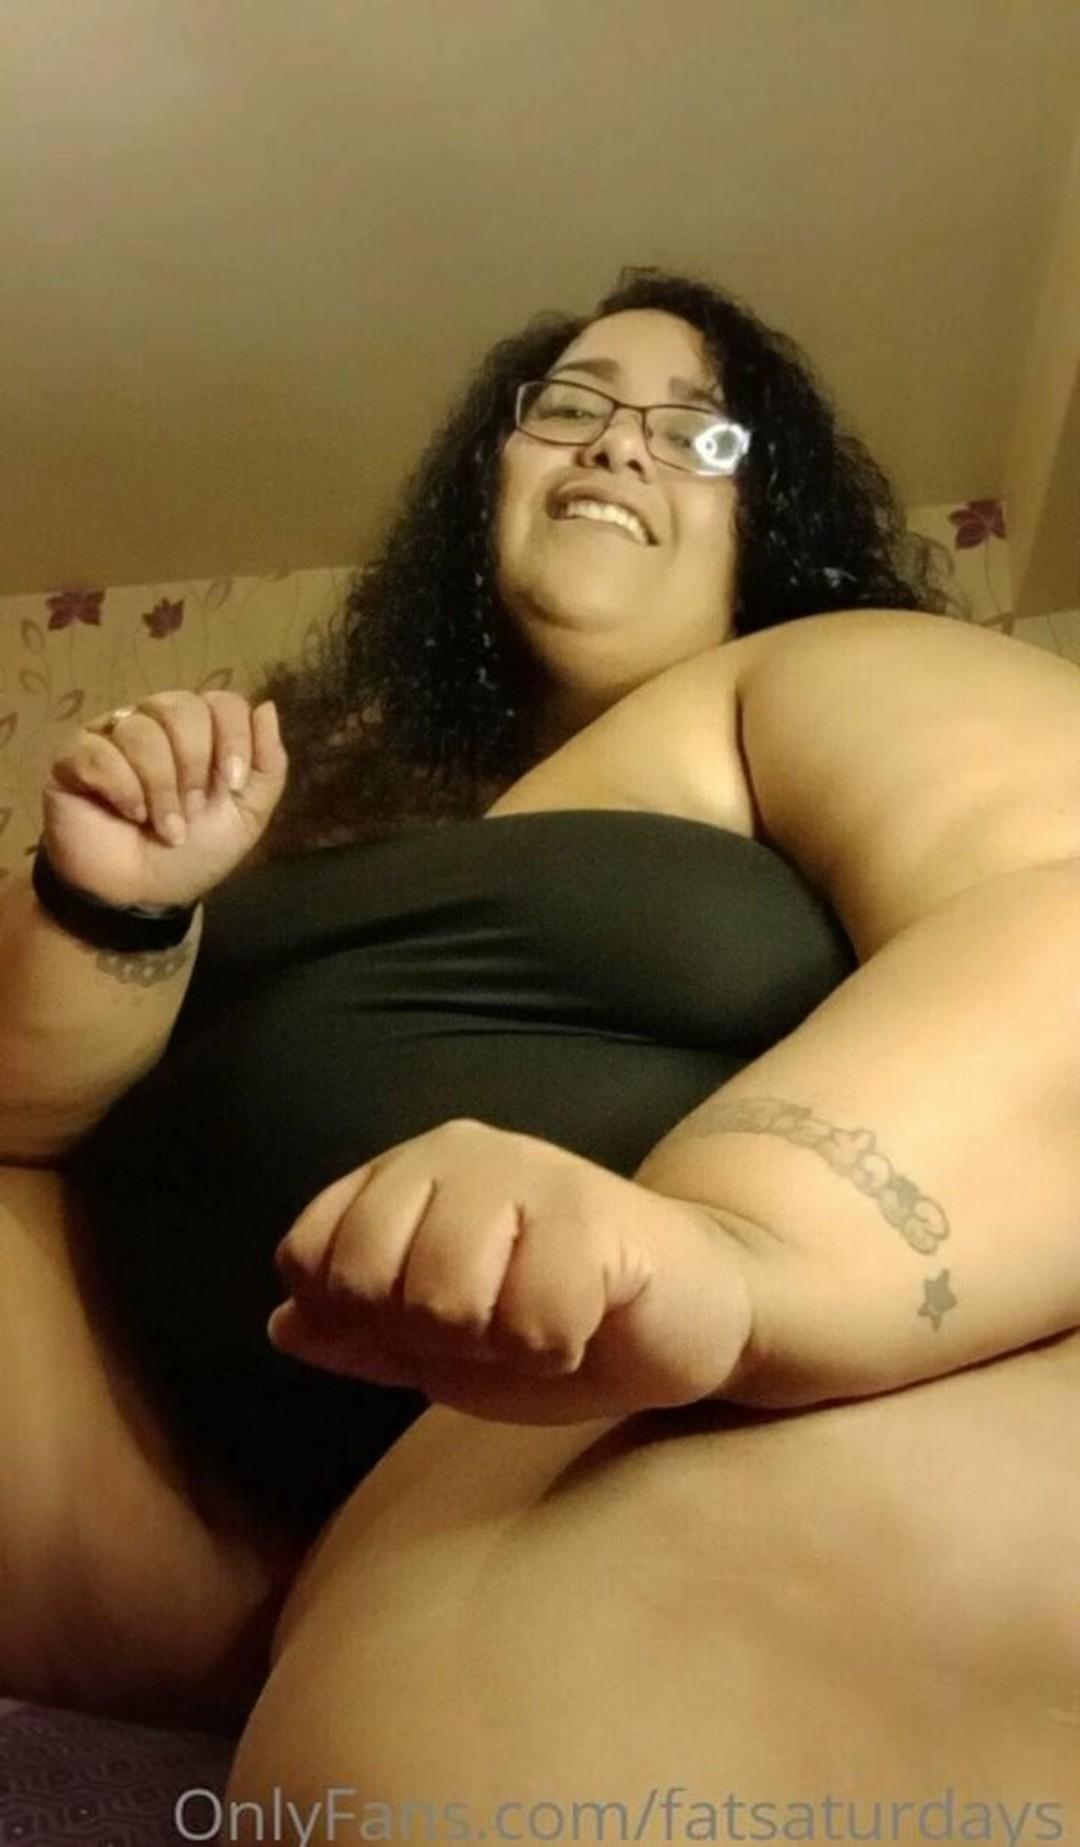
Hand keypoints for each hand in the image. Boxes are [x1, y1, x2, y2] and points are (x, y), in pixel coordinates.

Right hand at [42, 691, 287, 907]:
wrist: (144, 894)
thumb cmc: (195, 854)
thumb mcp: (247, 816)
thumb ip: (268, 764)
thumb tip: (266, 707)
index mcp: (200, 732)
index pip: (222, 702)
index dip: (233, 738)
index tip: (232, 783)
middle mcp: (155, 724)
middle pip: (180, 707)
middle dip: (193, 766)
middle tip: (192, 810)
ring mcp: (111, 737)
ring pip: (140, 731)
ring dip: (160, 788)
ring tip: (163, 826)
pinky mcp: (73, 757)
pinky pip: (98, 751)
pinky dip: (121, 788)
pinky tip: (129, 814)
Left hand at [266, 1118, 753, 1423]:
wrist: (697, 1309)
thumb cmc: (563, 1322)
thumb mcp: (442, 1345)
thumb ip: (363, 1333)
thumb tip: (283, 1323)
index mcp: (406, 1172)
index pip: (313, 1257)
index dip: (367, 1319)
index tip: (437, 1322)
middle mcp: (455, 1150)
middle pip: (366, 1280)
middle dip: (431, 1333)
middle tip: (500, 1321)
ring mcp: (524, 1169)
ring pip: (441, 1298)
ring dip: (498, 1342)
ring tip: (544, 1318)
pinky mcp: (590, 1211)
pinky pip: (530, 1323)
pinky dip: (560, 1348)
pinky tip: (591, 1319)